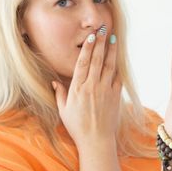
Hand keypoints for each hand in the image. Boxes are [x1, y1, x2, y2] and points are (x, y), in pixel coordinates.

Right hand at [52, 29, 121, 148]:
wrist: (96, 140)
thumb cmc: (77, 126)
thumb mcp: (63, 110)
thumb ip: (59, 93)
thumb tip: (54, 81)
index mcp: (78, 88)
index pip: (83, 63)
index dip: (87, 48)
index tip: (90, 36)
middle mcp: (92, 86)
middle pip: (96, 60)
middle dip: (99, 43)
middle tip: (102, 29)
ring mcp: (105, 90)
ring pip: (109, 65)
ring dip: (111, 50)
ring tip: (112, 38)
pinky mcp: (115, 95)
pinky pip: (117, 77)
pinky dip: (118, 66)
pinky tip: (118, 57)